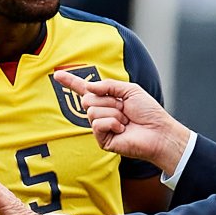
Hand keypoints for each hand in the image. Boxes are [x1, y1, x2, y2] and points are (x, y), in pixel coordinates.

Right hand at [53, 70, 189, 173]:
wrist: (158, 131)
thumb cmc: (148, 112)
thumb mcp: (129, 90)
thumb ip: (108, 86)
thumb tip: (88, 87)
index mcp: (107, 100)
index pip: (85, 90)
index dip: (71, 82)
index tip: (57, 74)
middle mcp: (101, 113)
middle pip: (87, 99)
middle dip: (107, 100)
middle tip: (124, 108)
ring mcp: (101, 127)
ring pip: (92, 111)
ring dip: (112, 112)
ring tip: (125, 120)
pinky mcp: (102, 140)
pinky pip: (97, 124)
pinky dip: (112, 123)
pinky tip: (122, 129)